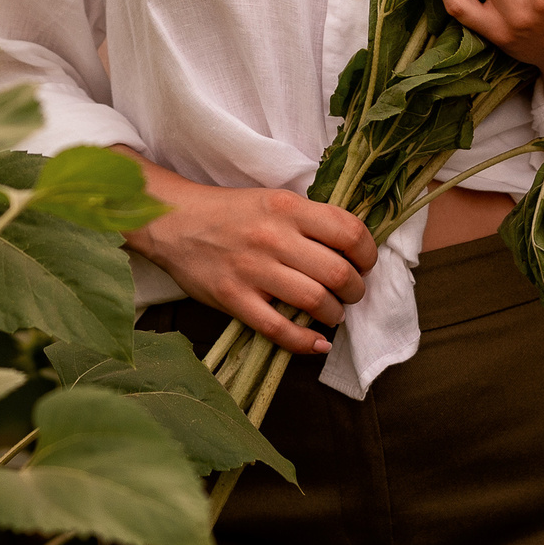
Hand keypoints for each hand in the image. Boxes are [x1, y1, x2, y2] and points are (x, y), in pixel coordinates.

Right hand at [115, 158, 378, 355]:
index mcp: (288, 208)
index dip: (368, 253)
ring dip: (334, 314)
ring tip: (331, 313)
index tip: (365, 263)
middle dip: (355, 290)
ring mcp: (253, 270)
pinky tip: (317, 344)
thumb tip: (353, 248)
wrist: (175, 221)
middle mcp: (274, 237)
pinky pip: (279, 330)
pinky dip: (305, 343)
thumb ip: (310, 220)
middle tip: (351, 292)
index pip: (350, 232)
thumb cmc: (231, 212)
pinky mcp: (234, 299)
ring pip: (315, 302)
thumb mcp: (273, 200)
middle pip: (339, 273)